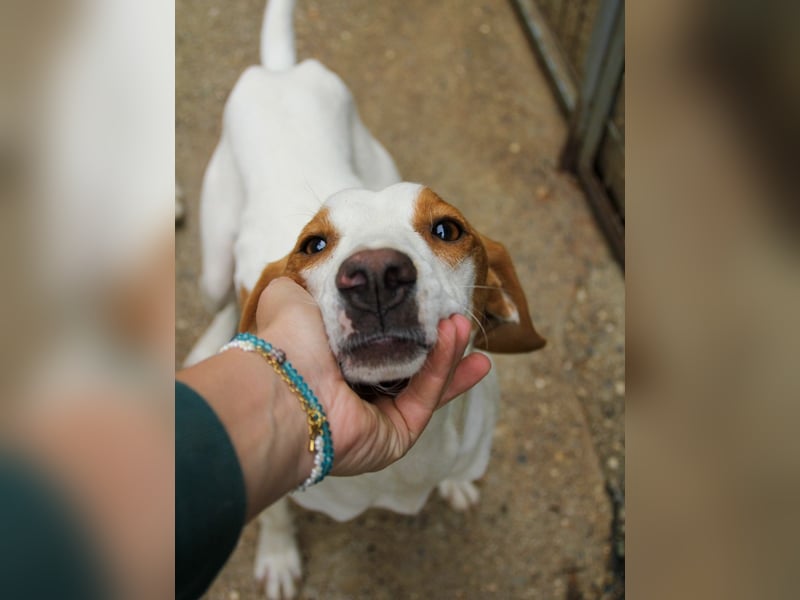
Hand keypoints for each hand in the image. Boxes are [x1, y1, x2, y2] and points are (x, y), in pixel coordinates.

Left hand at [255, 277, 491, 475]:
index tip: (421, 300)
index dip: (400, 323)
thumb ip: (307, 284)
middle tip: (454, 317)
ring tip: (463, 323)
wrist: (287, 384)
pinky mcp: (395, 436)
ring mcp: (375, 418)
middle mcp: (352, 394)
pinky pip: (426, 399)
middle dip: (435, 343)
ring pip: (422, 383)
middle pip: (406, 367)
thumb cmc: (287, 341)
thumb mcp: (292, 296)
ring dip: (447, 353)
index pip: (374, 343)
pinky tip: (457, 338)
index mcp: (330, 364)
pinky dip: (444, 368)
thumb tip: (310, 268)